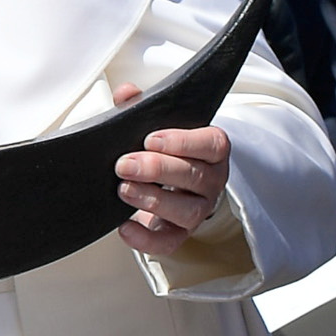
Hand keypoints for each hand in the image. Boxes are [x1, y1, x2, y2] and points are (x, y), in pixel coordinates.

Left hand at [108, 83, 231, 255]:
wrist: (163, 185)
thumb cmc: (161, 152)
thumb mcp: (152, 127)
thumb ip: (139, 108)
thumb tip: (126, 93)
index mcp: (211, 149)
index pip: (211, 144)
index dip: (183, 142)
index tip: (150, 139)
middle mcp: (211, 180)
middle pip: (195, 176)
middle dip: (157, 169)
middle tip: (124, 164)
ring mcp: (198, 209)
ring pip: (188, 210)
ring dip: (154, 200)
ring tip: (124, 190)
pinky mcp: (180, 233)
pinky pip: (170, 243)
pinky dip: (146, 240)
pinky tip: (125, 227)